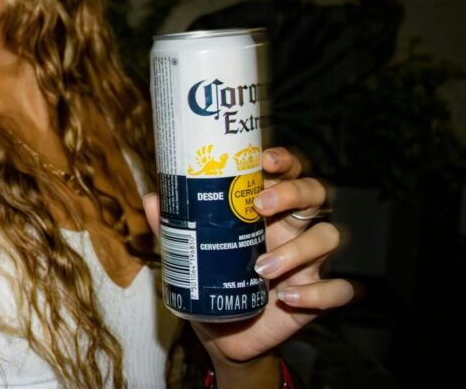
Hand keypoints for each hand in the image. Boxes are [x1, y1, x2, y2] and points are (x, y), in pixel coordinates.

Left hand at [143, 147, 353, 363]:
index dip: (285, 161)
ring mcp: (309, 262)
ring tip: (261, 268)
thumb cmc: (211, 281)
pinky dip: (319, 293)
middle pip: (316, 194)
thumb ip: (174, 227)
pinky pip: (339, 290)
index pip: (289, 173)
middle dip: (293, 192)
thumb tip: (153, 198)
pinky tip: (287, 297)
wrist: (221, 333)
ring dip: (299, 249)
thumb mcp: (189, 253)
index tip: (264, 160)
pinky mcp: (317, 297)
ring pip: (329, 237)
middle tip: (260, 205)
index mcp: (267, 211)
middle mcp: (293, 230)